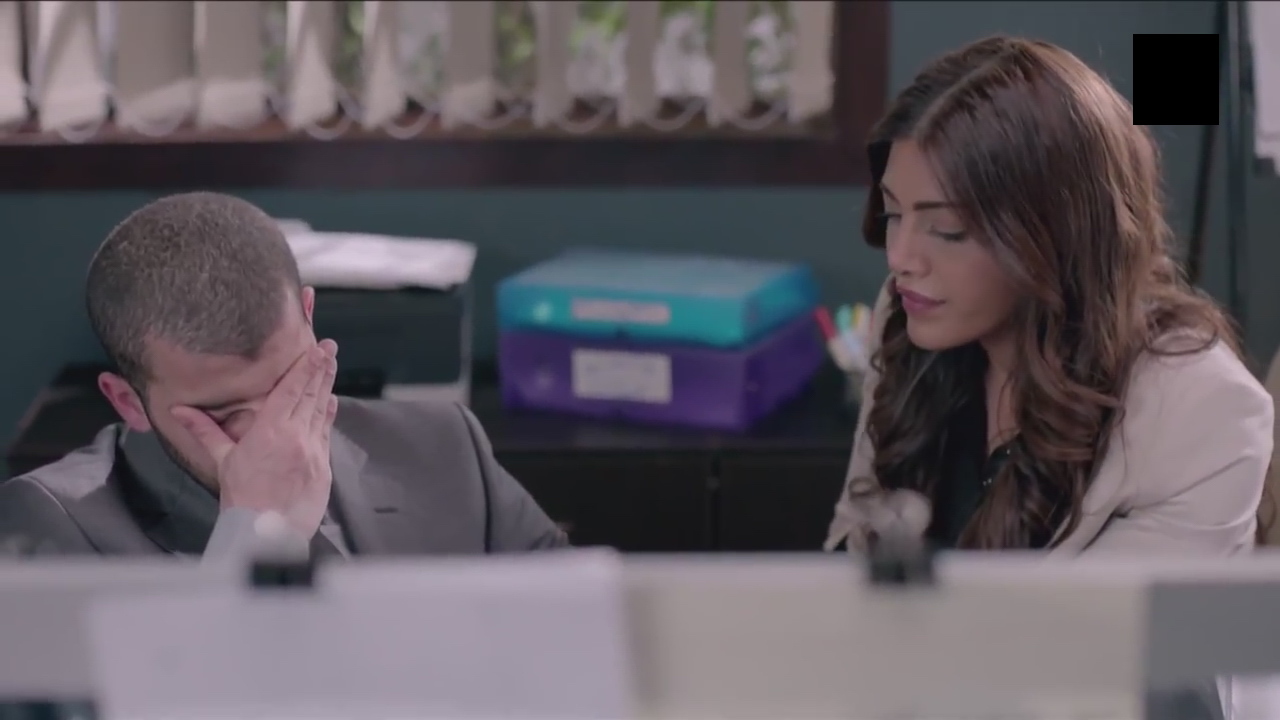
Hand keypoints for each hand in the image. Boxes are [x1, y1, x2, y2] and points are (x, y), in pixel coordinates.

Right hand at [172, 340, 339, 538]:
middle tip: (330, 348)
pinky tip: (330, 401)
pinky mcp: (323, 466)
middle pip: (310, 396)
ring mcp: (313, 451)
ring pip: (321, 412)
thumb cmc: (241, 497)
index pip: (290, 391)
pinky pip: (326, 434)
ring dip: (326, 387)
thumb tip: (179, 410)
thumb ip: (205, 430)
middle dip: (321, 370)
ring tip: (331, 366)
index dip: (305, 368)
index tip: (316, 350)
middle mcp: (295, 436)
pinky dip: (328, 415)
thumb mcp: (222, 460)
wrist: (265, 531)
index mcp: (270, 431)